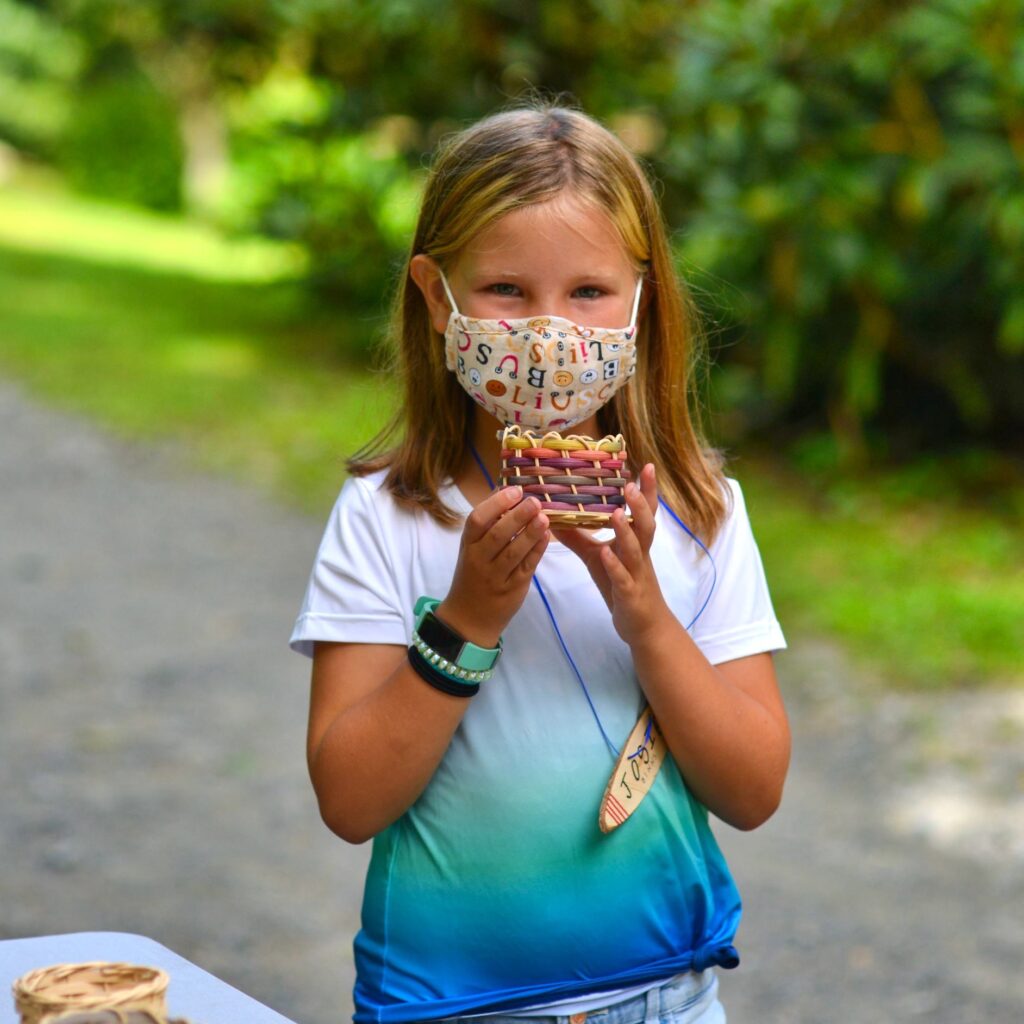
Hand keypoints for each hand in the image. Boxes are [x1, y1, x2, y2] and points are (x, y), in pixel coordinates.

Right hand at [438, 486, 549, 646]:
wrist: (468, 618)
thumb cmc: (473, 575)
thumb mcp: (472, 549)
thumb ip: (488, 525)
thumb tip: (506, 490)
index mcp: (468, 545)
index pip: (477, 520)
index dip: (496, 503)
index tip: (515, 491)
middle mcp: (479, 560)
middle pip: (498, 534)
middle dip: (518, 516)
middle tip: (535, 501)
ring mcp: (496, 576)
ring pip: (514, 552)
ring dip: (531, 533)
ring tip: (544, 517)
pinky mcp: (513, 588)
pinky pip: (527, 566)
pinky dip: (537, 550)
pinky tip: (546, 536)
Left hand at [557, 464, 672, 645]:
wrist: (643, 626)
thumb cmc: (621, 586)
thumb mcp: (597, 557)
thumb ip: (578, 536)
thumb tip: (553, 516)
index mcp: (635, 542)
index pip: (644, 512)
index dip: (648, 491)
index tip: (648, 465)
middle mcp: (640, 554)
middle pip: (645, 525)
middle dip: (640, 505)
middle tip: (630, 484)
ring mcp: (636, 574)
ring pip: (636, 550)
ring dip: (625, 531)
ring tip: (614, 513)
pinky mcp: (629, 594)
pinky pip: (623, 578)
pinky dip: (615, 566)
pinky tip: (606, 554)